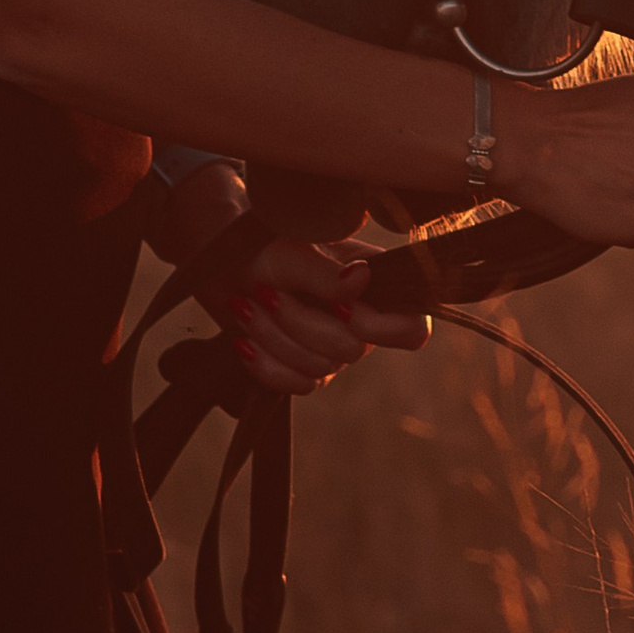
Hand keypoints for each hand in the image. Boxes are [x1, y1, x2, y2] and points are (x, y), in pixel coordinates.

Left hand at [220, 234, 433, 396]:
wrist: (221, 265)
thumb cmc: (262, 247)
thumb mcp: (293, 253)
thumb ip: (326, 273)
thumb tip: (362, 279)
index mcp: (372, 286)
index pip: (412, 329)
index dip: (380, 328)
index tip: (339, 306)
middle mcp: (359, 321)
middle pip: (352, 351)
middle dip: (301, 322)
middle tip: (265, 290)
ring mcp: (331, 349)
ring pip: (320, 369)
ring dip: (273, 336)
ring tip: (246, 303)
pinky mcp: (301, 369)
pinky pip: (296, 385)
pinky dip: (265, 362)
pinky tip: (243, 338)